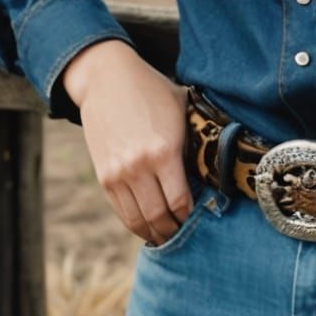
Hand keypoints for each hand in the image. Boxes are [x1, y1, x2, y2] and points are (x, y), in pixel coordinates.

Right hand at [61, 40, 195, 246]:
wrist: (107, 79)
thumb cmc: (151, 91)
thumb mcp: (181, 109)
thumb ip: (193, 138)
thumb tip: (212, 164)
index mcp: (164, 150)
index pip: (180, 200)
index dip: (189, 215)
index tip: (197, 218)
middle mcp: (139, 166)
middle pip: (159, 215)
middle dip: (173, 229)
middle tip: (183, 232)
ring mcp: (118, 173)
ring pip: (137, 219)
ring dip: (153, 232)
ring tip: (166, 235)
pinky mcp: (104, 175)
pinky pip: (120, 210)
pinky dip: (134, 222)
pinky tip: (146, 225)